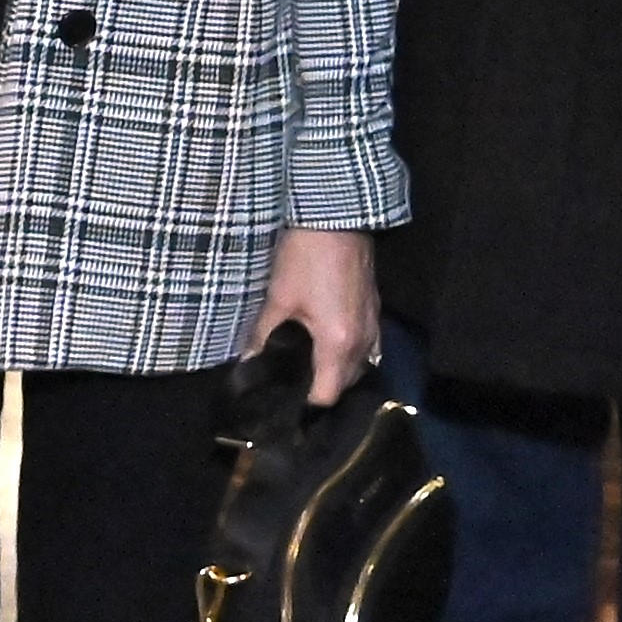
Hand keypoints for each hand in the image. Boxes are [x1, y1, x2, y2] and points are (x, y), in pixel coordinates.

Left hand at [258, 224, 381, 402]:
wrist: (336, 218)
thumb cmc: (305, 257)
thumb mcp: (278, 298)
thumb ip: (262, 334)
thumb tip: (246, 360)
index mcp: (338, 342)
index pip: (329, 393)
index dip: (308, 403)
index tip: (289, 403)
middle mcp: (363, 340)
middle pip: (348, 383)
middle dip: (325, 389)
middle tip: (295, 386)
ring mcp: (373, 324)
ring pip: (361, 365)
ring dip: (340, 372)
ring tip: (310, 368)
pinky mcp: (375, 310)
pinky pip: (368, 346)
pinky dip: (351, 353)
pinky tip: (329, 346)